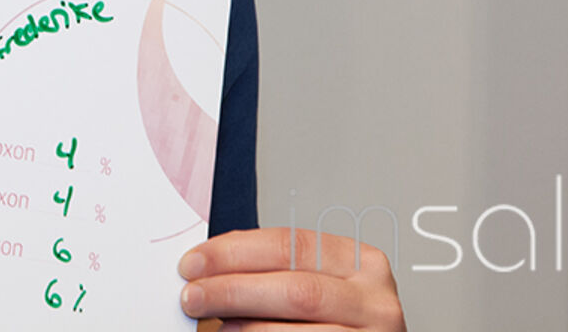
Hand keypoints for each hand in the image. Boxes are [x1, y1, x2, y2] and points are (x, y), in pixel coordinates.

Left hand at [178, 227, 404, 330]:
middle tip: (192, 296)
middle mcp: (375, 301)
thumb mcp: (315, 285)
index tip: (193, 262)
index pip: (290, 245)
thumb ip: (272, 274)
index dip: (235, 252)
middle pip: (295, 288)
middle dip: (233, 290)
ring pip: (295, 330)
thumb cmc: (333, 323)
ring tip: (211, 326)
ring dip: (243, 328)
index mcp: (360, 263)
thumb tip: (207, 269)